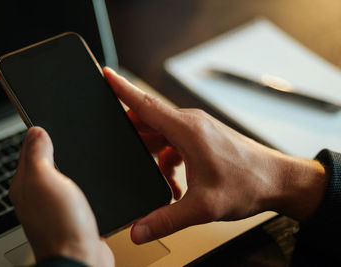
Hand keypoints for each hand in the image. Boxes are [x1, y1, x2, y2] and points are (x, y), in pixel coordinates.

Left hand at [10, 127, 113, 266]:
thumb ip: (37, 154)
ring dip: (73, 165)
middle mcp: (38, 194)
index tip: (50, 120)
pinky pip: (77, 190)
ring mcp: (57, 204)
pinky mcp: (74, 213)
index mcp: (25, 184)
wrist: (83, 258)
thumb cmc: (62, 226)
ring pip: (64, 176)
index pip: (28, 149)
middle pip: (46, 161)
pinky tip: (92, 178)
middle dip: (58, 148)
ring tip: (81, 154)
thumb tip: (36, 131)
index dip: (39, 133)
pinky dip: (84, 182)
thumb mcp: (45, 180)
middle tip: (69, 135)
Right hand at [103, 67, 327, 244]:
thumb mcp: (203, 206)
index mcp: (187, 130)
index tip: (105, 74)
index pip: (145, 104)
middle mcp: (192, 124)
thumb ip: (166, 219)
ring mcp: (198, 130)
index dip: (121, 89)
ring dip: (154, 156)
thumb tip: (138, 230)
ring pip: (162, 135)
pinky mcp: (204, 139)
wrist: (279, 181)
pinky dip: (168, 161)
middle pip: (149, 121)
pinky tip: (175, 184)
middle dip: (132, 135)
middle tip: (119, 149)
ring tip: (160, 181)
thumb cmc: (249, 184)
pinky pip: (175, 144)